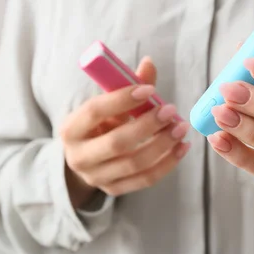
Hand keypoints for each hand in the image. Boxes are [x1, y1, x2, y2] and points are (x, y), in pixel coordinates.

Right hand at [60, 57, 189, 207]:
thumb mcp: (108, 105)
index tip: (150, 89)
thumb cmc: (100, 124)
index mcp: (71, 128)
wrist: (87, 159)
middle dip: (148, 125)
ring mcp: (96, 177)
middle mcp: (79, 156)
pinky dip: (168, 163)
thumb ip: (127, 85)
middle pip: (116, 143)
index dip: (122, 99)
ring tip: (181, 127)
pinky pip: (145, 179)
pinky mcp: (114, 189)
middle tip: (171, 110)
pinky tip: (182, 147)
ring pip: (134, 164)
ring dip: (163, 144)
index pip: (94, 111)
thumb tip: (149, 63)